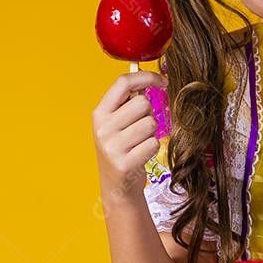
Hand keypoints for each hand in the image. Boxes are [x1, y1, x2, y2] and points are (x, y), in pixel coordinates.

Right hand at [92, 70, 166, 197]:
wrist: (117, 186)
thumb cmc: (122, 149)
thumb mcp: (117, 123)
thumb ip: (128, 102)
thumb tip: (151, 79)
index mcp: (99, 113)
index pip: (123, 82)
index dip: (146, 77)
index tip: (163, 81)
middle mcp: (102, 128)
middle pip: (142, 103)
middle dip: (149, 113)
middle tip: (141, 128)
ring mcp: (111, 146)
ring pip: (150, 124)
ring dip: (151, 133)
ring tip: (139, 143)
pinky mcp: (124, 163)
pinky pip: (153, 144)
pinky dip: (152, 148)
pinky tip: (141, 155)